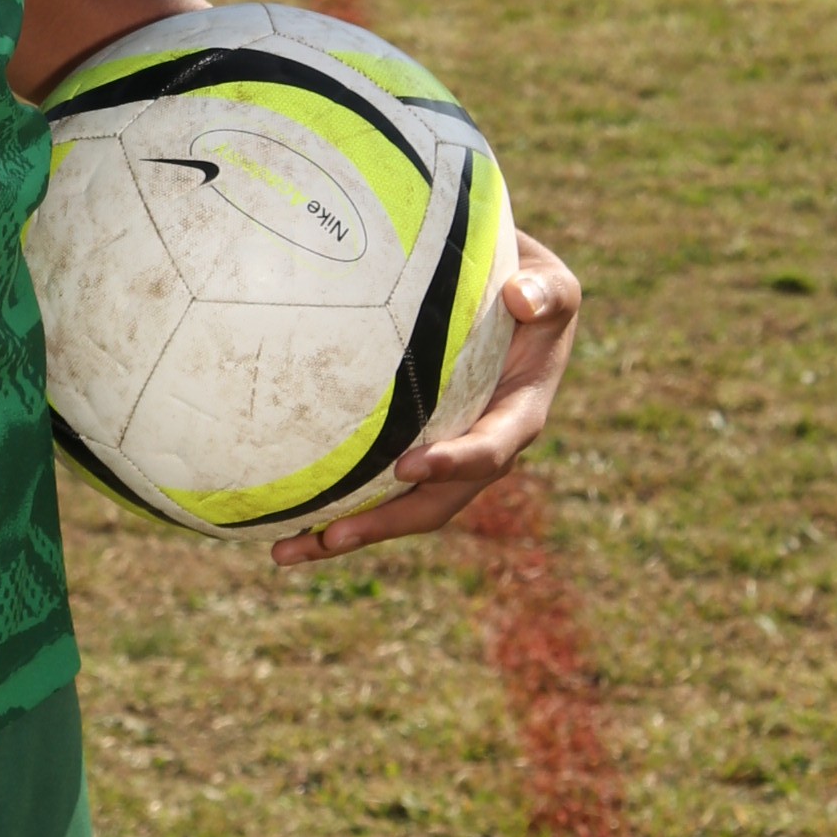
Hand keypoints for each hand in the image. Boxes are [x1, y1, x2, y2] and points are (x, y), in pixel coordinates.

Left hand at [270, 232, 580, 568]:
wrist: (513, 302)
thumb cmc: (530, 288)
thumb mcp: (552, 283)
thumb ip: (546, 293)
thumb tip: (522, 298)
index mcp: (519, 416)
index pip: (491, 450)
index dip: (454, 464)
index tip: (406, 467)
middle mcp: (483, 450)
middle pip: (435, 503)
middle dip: (384, 524)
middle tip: (330, 535)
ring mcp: (447, 458)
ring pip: (400, 509)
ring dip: (346, 533)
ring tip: (285, 552)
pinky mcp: (417, 452)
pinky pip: (377, 487)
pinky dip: (337, 505)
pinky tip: (285, 517)